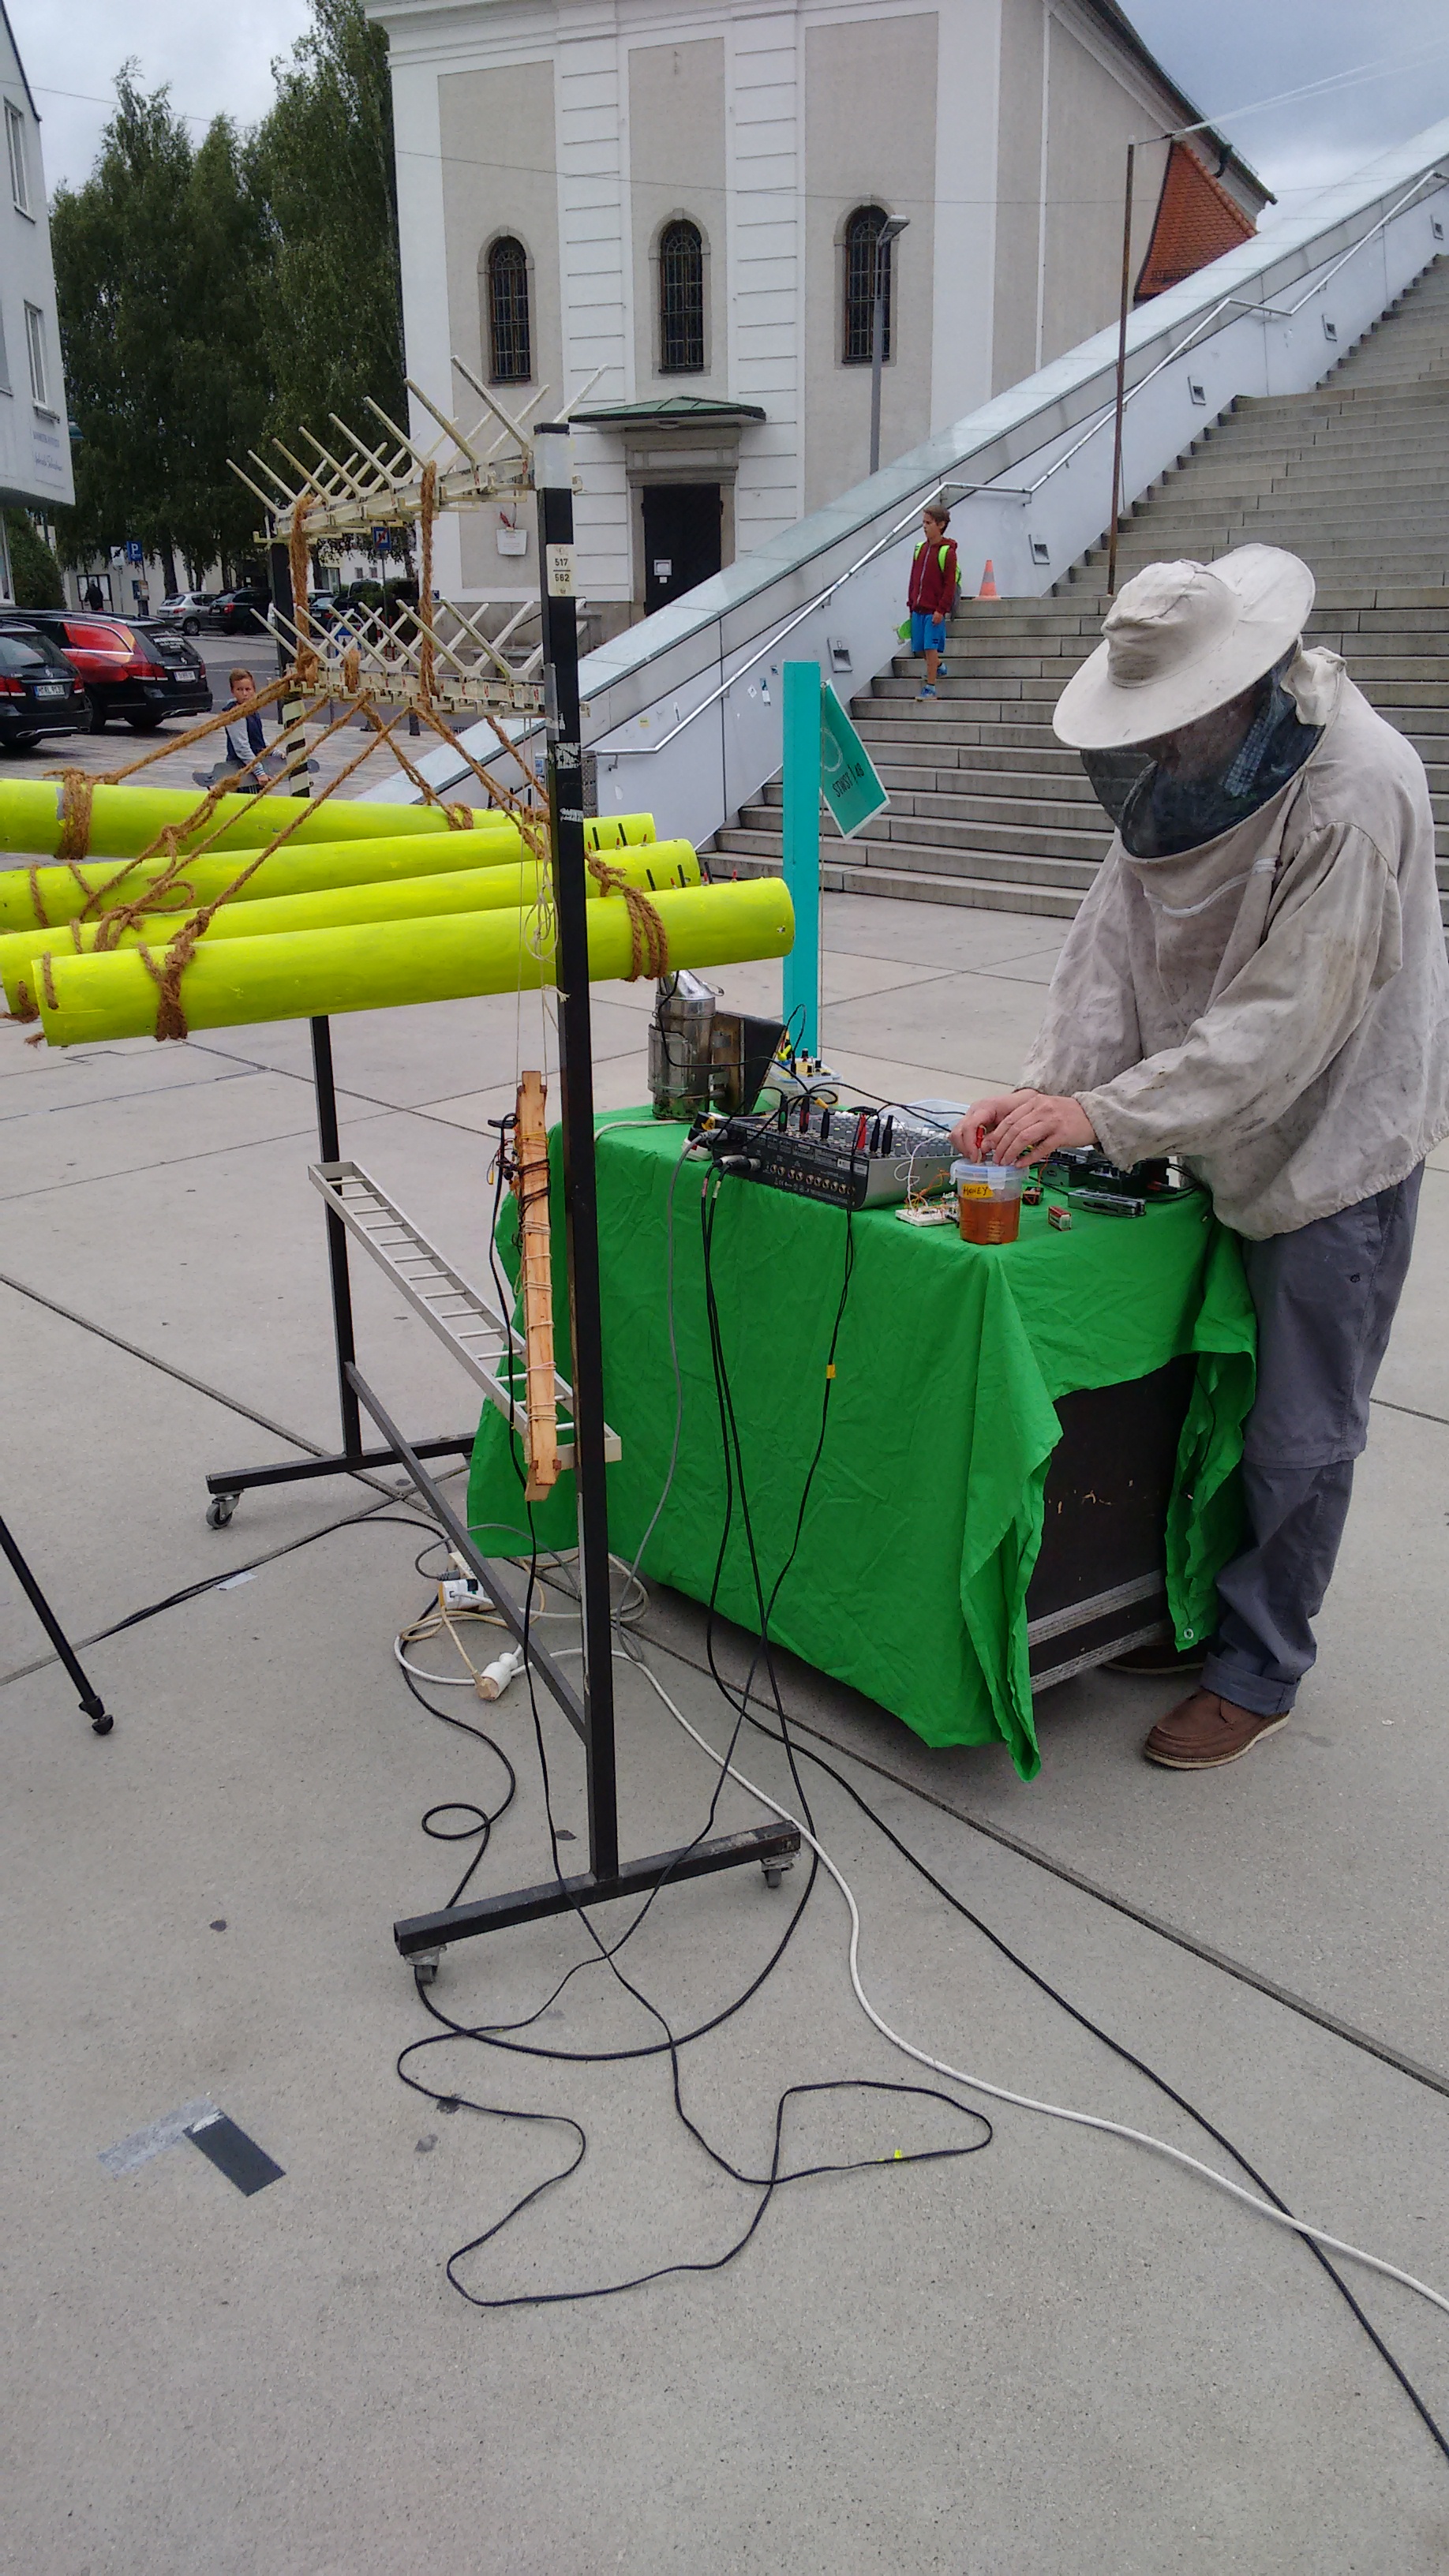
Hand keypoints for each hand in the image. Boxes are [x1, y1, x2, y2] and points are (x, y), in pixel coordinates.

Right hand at [949, 1097, 1017, 1158]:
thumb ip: (996, 1135)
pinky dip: (965, 1146)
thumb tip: (983, 1148)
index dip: (970, 1144)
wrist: (1019, 1103)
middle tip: (976, 1158)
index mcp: (984, 1108)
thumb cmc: (1017, 1110)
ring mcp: (969, 1117)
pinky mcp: (969, 1123)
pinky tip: (976, 1151)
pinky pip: (960, 1137)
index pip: (969, 1126)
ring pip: (955, 1135)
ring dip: (964, 1148)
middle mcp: (973, 1112)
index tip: (976, 1157)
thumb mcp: (1011, 1122)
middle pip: (958, 1132)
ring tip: (977, 1156)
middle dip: (965, 1148)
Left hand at [968, 1091, 1096, 1167]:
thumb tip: (1006, 1137)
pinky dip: (1028, 1158)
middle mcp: (1041, 1109)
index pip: (1009, 1119)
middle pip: (1013, 1129)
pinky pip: (1041, 1148)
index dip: (997, 1135)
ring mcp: (1052, 1122)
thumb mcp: (1045, 1110)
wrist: (1094, 1115)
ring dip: (1011, 1152)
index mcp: (1034, 1102)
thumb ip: (1027, 1119)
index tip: (989, 1147)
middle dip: (1001, 1146)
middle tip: (996, 1159)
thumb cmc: (1067, 1115)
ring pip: (1024, 1138)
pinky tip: (1021, 1164)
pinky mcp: (1062, 1135)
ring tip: (1005, 1162)